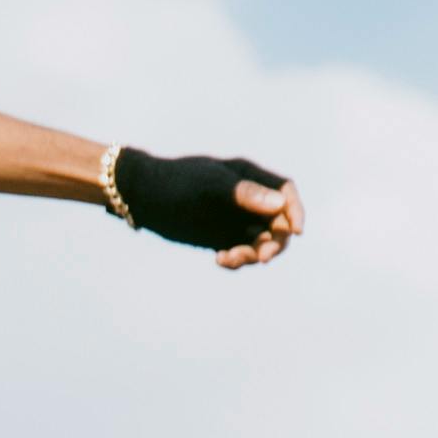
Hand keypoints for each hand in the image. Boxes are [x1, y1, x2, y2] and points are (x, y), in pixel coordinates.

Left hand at [115, 148, 303, 264]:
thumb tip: (280, 204)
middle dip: (274, 242)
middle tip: (260, 257)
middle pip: (278, 223)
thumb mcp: (209, 187)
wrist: (141, 196)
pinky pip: (241, 252)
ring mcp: (236, 219)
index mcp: (249, 177)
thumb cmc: (175, 183)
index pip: (285, 192)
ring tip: (229, 258)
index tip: (296, 232)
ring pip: (261, 242)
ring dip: (253, 254)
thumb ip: (244, 194)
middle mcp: (248, 199)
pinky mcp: (222, 236)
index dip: (295, 211)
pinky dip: (236, 259)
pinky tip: (220, 260)